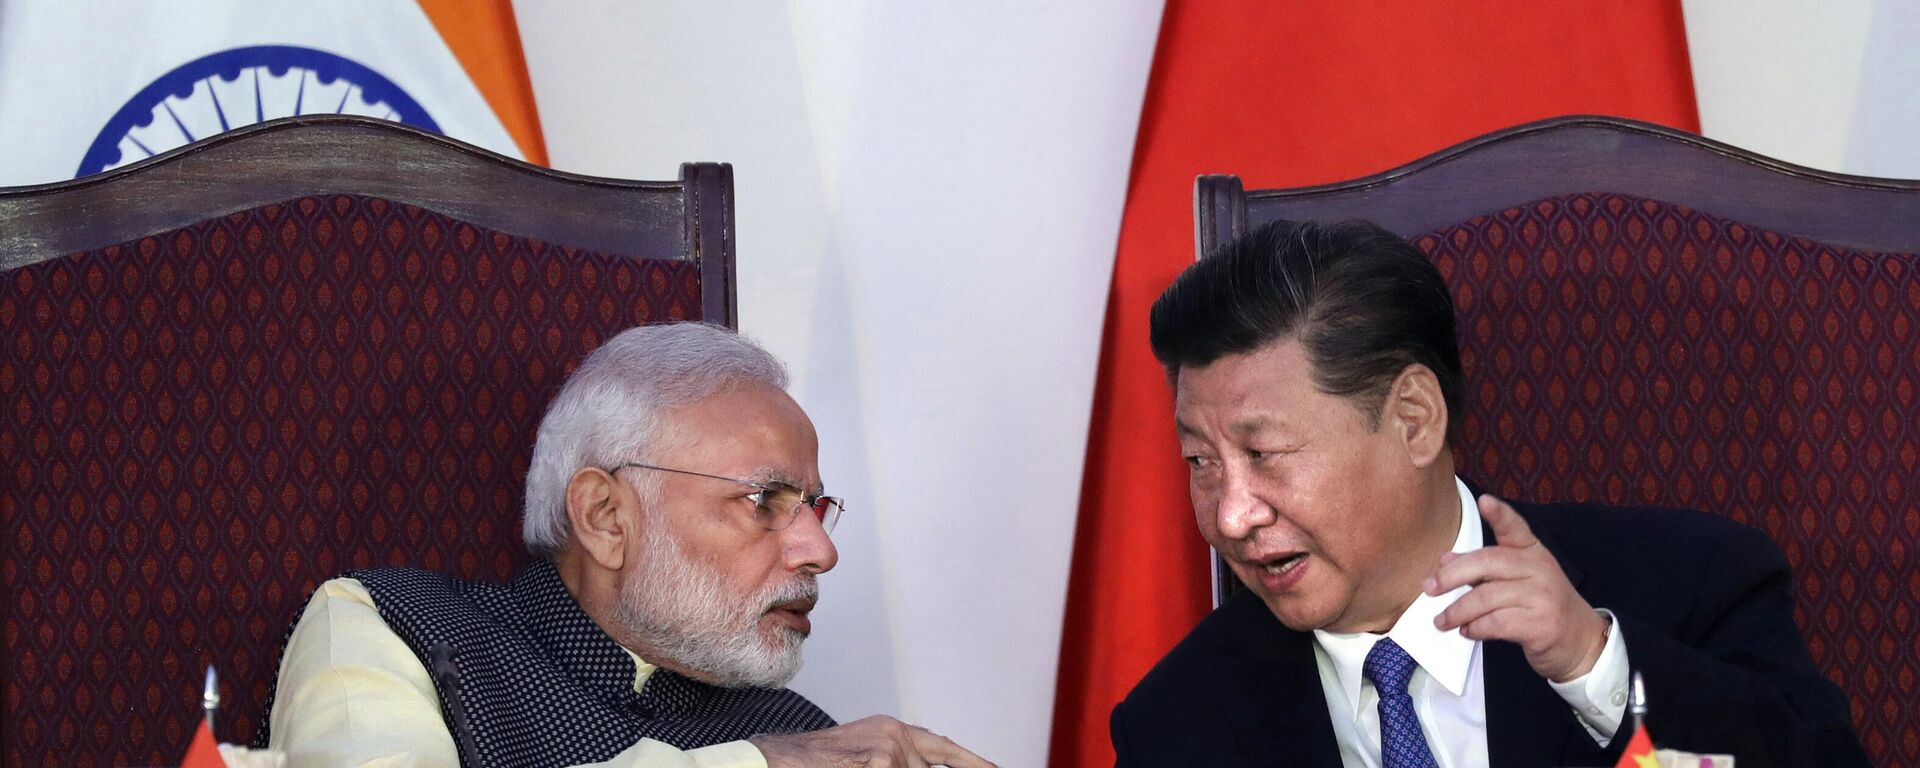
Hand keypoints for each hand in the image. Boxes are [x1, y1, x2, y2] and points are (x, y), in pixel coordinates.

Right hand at [749, 715, 997, 767]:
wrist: (780, 758)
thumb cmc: (816, 762)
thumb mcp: (862, 754)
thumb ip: (895, 761)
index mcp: (892, 729)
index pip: (942, 747)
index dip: (970, 762)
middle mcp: (896, 735)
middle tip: (878, 766)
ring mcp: (890, 750)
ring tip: (854, 767)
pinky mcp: (881, 763)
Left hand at [1426, 494, 1608, 682]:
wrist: (1580, 643)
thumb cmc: (1539, 607)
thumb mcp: (1516, 582)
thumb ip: (1483, 569)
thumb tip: (1445, 560)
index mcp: (1533, 553)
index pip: (1516, 528)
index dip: (1500, 514)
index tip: (1485, 501)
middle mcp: (1540, 569)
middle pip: (1487, 563)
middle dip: (1451, 576)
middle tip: (1429, 589)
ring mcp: (1543, 596)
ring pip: (1487, 597)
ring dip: (1457, 611)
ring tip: (1442, 620)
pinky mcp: (1541, 624)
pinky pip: (1496, 623)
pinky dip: (1475, 628)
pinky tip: (1467, 631)